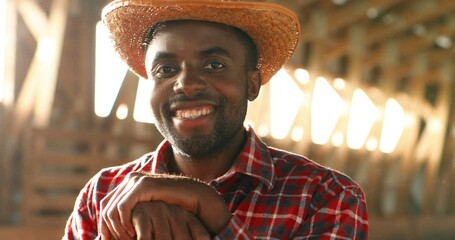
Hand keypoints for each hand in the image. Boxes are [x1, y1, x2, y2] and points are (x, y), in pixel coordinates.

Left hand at [99, 172, 230, 238]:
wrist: (194, 196)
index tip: (109, 239)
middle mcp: (130, 179)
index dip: (104, 224)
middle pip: (105, 207)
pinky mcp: (143, 186)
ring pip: (111, 208)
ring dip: (117, 228)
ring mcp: (136, 181)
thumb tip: (114, 227)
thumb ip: (135, 212)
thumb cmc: (175, 206)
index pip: (106, 204)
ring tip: (128, 238)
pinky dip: (124, 223)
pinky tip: (133, 232)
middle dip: (108, 228)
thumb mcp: (150, 210)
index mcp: (130, 183)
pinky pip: (122, 207)